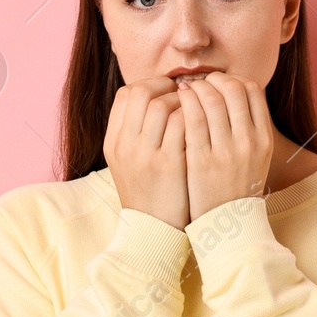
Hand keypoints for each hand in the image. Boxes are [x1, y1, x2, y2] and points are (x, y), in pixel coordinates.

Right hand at [103, 76, 189, 228]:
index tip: (166, 91)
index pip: (126, 95)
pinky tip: (203, 123)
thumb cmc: (150, 193)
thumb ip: (137, 133)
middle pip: (141, 93)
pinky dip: (193, 116)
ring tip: (194, 108)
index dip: (149, 86)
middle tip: (184, 93)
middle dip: (165, 86)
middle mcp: (124, 145)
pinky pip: (181, 124)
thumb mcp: (131, 163)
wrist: (154, 230)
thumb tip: (157, 99)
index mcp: (114, 142)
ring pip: (161, 105)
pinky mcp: (167, 164)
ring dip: (182, 100)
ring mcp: (144, 154)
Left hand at [176, 71, 272, 219]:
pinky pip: (193, 119)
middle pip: (232, 89)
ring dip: (195, 88)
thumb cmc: (236, 186)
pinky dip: (184, 103)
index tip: (218, 83)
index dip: (232, 79)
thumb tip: (231, 92)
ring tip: (185, 90)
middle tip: (199, 83)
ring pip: (211, 100)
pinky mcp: (202, 160)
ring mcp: (226, 151)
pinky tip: (177, 102)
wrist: (227, 224)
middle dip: (212, 79)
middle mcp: (249, 142)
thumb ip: (248, 127)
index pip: (252, 90)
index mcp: (264, 138)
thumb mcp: (255, 156)